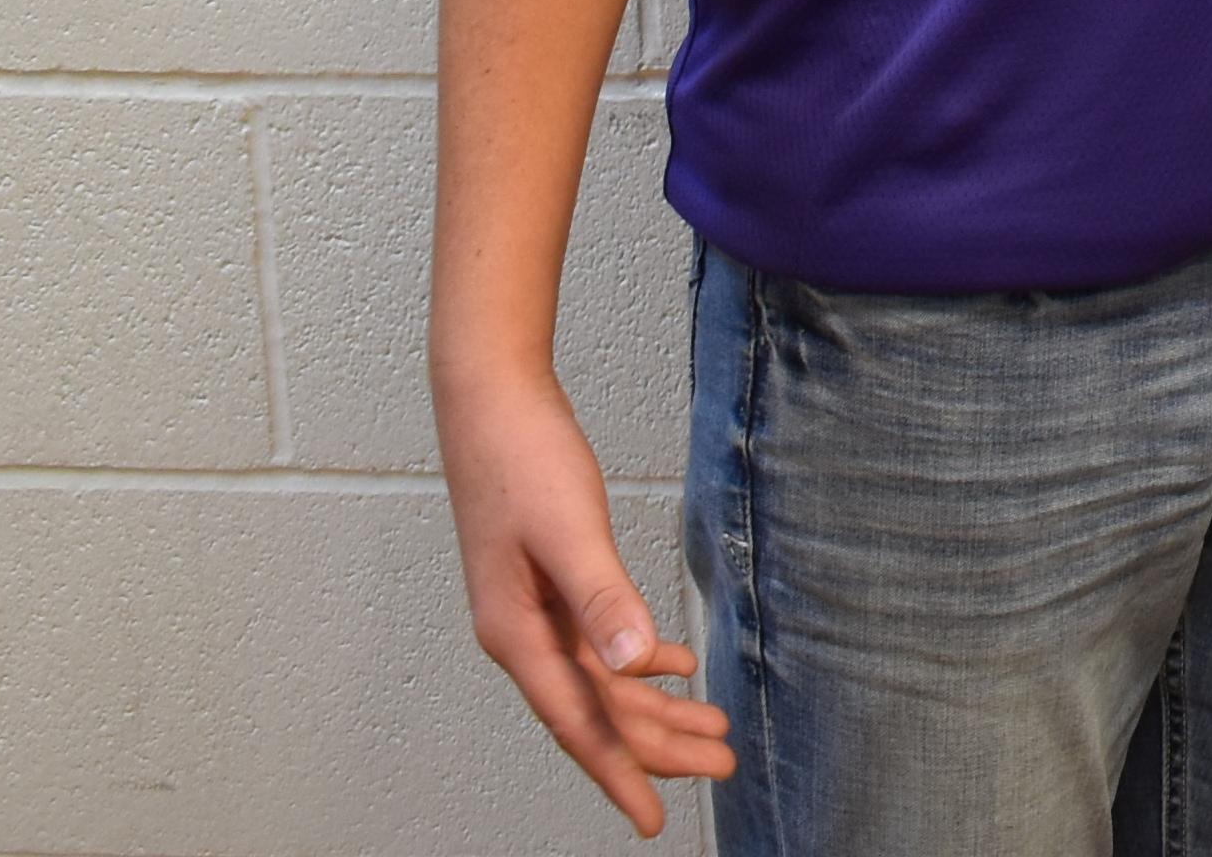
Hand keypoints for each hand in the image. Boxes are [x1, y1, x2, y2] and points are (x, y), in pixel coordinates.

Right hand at [437, 367, 729, 832]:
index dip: (620, 772)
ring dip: (657, 707)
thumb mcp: (569, 528)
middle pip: (598, 710)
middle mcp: (523, 634)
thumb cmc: (520, 457)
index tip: (653, 818)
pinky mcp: (551, 582)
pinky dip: (641, 660)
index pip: (578, 723)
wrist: (490, 397)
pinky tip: (676, 667)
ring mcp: (535, 610)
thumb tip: (634, 666)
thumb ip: (603, 597)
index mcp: (518, 634)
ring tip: (714, 729)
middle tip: (722, 765)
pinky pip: (600, 642)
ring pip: (603, 680)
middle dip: (659, 744)